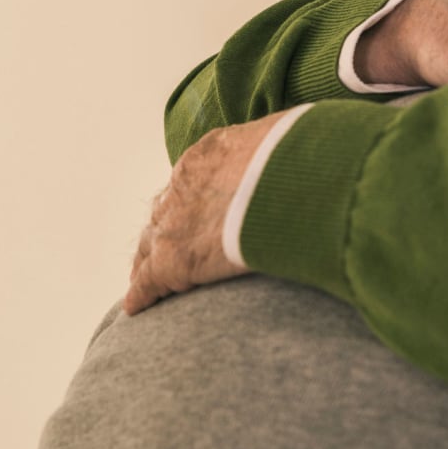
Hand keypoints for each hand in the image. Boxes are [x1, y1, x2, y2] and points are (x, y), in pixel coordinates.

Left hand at [123, 111, 285, 314]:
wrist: (289, 182)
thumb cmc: (303, 158)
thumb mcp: (293, 141)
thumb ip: (287, 154)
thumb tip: (309, 159)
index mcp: (211, 152)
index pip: (193, 179)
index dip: (195, 199)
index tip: (200, 211)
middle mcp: (184, 183)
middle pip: (166, 211)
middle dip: (168, 229)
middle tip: (168, 246)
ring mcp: (174, 221)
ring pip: (151, 245)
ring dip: (150, 261)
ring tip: (146, 279)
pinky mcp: (173, 259)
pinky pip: (149, 280)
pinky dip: (143, 294)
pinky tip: (138, 307)